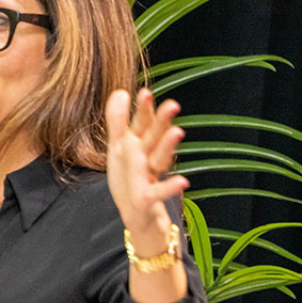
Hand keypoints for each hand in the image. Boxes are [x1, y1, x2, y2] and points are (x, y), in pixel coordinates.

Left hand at [105, 88, 188, 255]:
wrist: (133, 210)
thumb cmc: (128, 176)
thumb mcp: (118, 146)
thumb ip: (118, 121)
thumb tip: (121, 91)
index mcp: (138, 143)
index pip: (142, 123)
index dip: (144, 110)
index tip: (145, 92)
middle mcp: (147, 156)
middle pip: (155, 137)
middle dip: (162, 121)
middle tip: (172, 105)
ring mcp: (149, 175)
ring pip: (160, 159)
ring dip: (168, 146)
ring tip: (177, 132)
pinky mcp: (148, 196)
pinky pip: (160, 191)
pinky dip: (171, 187)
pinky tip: (183, 181)